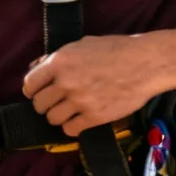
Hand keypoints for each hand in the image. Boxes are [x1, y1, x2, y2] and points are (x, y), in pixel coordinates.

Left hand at [21, 34, 162, 136]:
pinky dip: (73, 127)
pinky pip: (70, 130)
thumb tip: (36, 66)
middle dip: (45, 105)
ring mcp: (80, 101)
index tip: (37, 93)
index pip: (30, 84)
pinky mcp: (94, 117)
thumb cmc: (116, 50)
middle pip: (39, 104)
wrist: (145, 63)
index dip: (32, 90)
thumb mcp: (82, 45)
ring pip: (53, 119)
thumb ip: (57, 57)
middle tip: (56, 102)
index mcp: (60, 61)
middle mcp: (66, 82)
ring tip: (69, 111)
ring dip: (59, 116)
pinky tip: (80, 119)